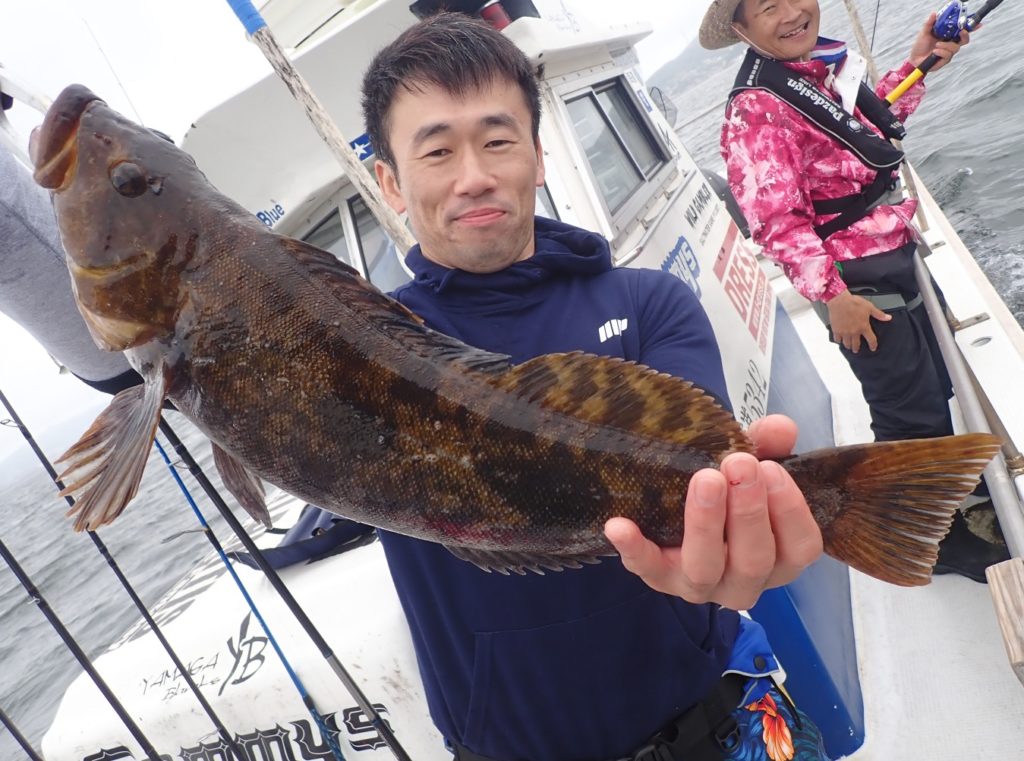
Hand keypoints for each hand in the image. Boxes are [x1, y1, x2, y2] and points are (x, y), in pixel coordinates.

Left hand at [605, 415, 822, 609]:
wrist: (677, 510)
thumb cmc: (729, 494)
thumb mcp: (750, 467)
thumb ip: (768, 446)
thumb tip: (782, 426)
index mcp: (779, 556)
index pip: (800, 548)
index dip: (790, 511)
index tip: (772, 469)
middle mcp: (744, 581)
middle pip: (754, 559)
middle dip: (748, 510)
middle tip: (738, 464)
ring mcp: (700, 584)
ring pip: (706, 569)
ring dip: (705, 523)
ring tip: (704, 479)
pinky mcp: (659, 577)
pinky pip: (647, 568)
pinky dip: (634, 548)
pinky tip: (619, 524)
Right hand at [825, 289, 889, 352]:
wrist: (840, 301)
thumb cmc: (853, 303)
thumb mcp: (869, 307)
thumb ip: (879, 314)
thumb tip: (888, 318)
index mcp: (863, 327)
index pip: (871, 340)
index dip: (873, 345)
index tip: (873, 348)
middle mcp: (854, 332)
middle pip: (856, 345)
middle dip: (857, 348)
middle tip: (856, 350)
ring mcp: (845, 332)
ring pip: (847, 344)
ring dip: (848, 346)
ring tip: (849, 347)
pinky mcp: (836, 330)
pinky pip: (837, 339)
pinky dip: (838, 341)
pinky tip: (839, 340)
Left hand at [909, 11, 971, 72]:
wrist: (913, 59)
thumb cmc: (920, 46)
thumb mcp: (924, 32)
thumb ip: (930, 23)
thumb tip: (934, 13)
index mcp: (948, 36)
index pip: (963, 31)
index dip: (972, 27)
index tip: (979, 24)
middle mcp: (951, 44)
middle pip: (965, 40)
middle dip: (965, 35)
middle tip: (961, 31)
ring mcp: (948, 53)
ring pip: (955, 48)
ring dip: (946, 45)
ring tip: (936, 44)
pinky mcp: (944, 61)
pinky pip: (947, 55)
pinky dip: (941, 52)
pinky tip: (934, 51)